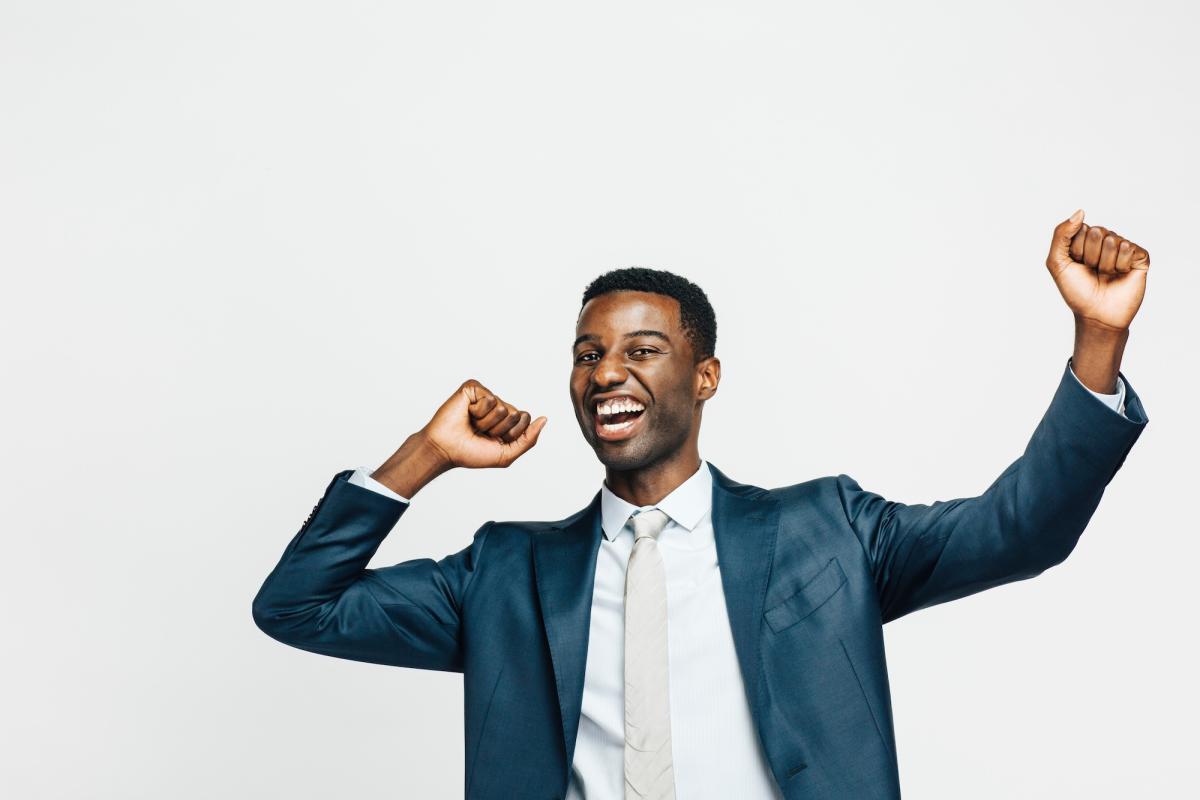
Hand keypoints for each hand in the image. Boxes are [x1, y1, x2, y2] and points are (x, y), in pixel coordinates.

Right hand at [420, 379, 547, 468]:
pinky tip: (467, 413)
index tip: (493, 440)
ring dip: (486, 422)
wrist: (446, 450)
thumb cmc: (471, 453)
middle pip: (516, 414)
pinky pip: (489, 398)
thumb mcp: (506, 454)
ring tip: (472, 424)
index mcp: (507, 420)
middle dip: (498, 429)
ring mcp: (485, 396)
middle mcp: (498, 405)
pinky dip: (478, 411)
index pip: (526, 419)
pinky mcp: (473, 388)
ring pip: (502, 407)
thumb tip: (544, 419)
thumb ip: (529, 439)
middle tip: (480, 432)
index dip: (511, 434)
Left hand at [1046, 209, 1149, 330]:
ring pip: (1113, 241)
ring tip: (1105, 275)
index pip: (1080, 229)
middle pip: (1097, 232)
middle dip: (1090, 256)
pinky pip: (1130, 248)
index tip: (1076, 266)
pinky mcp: (1140, 257)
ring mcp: (1123, 248)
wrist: (1096, 315)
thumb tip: (1080, 212)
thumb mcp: (1057, 263)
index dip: (1075, 251)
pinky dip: (1121, 265)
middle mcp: (1105, 240)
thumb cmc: (1076, 291)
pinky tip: (1121, 275)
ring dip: (1105, 263)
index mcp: (1085, 239)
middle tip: (1092, 271)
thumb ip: (1061, 235)